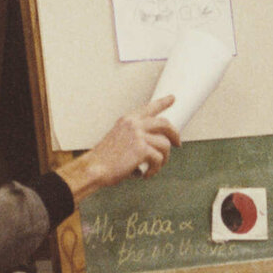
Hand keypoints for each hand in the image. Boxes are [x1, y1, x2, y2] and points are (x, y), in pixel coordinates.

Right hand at [58, 95, 179, 199]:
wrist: (94, 169)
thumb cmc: (105, 159)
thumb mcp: (120, 140)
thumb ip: (136, 138)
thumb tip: (156, 145)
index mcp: (128, 120)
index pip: (149, 108)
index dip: (163, 102)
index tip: (172, 98)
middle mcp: (134, 124)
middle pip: (165, 124)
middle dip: (175, 134)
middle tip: (178, 144)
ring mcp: (138, 135)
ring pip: (165, 145)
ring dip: (162, 159)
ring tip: (153, 168)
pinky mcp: (142, 149)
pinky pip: (159, 160)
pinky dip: (154, 170)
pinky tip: (145, 174)